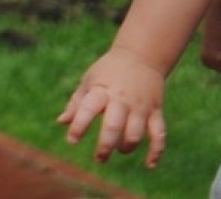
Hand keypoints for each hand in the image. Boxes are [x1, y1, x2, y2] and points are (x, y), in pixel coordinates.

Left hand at [57, 47, 168, 167]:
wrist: (143, 55)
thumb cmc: (110, 70)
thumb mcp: (90, 80)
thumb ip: (77, 102)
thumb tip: (61, 122)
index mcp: (102, 91)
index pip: (88, 109)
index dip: (79, 126)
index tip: (72, 140)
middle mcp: (122, 99)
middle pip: (114, 126)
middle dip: (105, 146)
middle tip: (99, 158)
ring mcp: (141, 106)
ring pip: (135, 133)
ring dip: (126, 147)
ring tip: (119, 149)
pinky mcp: (155, 111)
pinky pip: (159, 133)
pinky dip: (156, 150)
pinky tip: (149, 164)